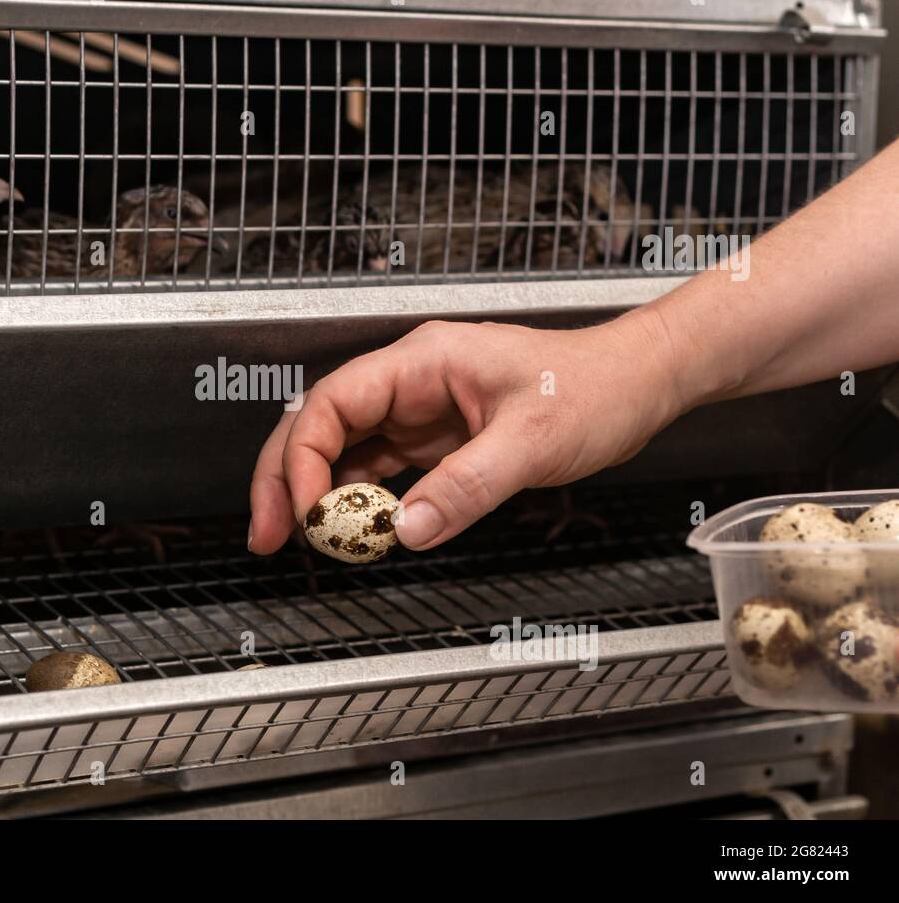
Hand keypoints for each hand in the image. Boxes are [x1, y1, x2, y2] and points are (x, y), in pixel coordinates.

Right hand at [248, 310, 683, 552]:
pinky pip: (378, 470)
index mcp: (422, 362)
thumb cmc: (594, 386)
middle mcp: (410, 382)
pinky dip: (358, 502)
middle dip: (284, 478)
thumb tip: (408, 530)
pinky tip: (352, 531)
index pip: (333, 401)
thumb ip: (467, 486)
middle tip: (266, 534)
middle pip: (320, 424)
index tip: (303, 509)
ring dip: (315, 494)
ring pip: (342, 449)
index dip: (304, 456)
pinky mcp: (435, 439)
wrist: (636, 385)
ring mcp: (418, 411)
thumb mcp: (532, 441)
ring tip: (297, 541)